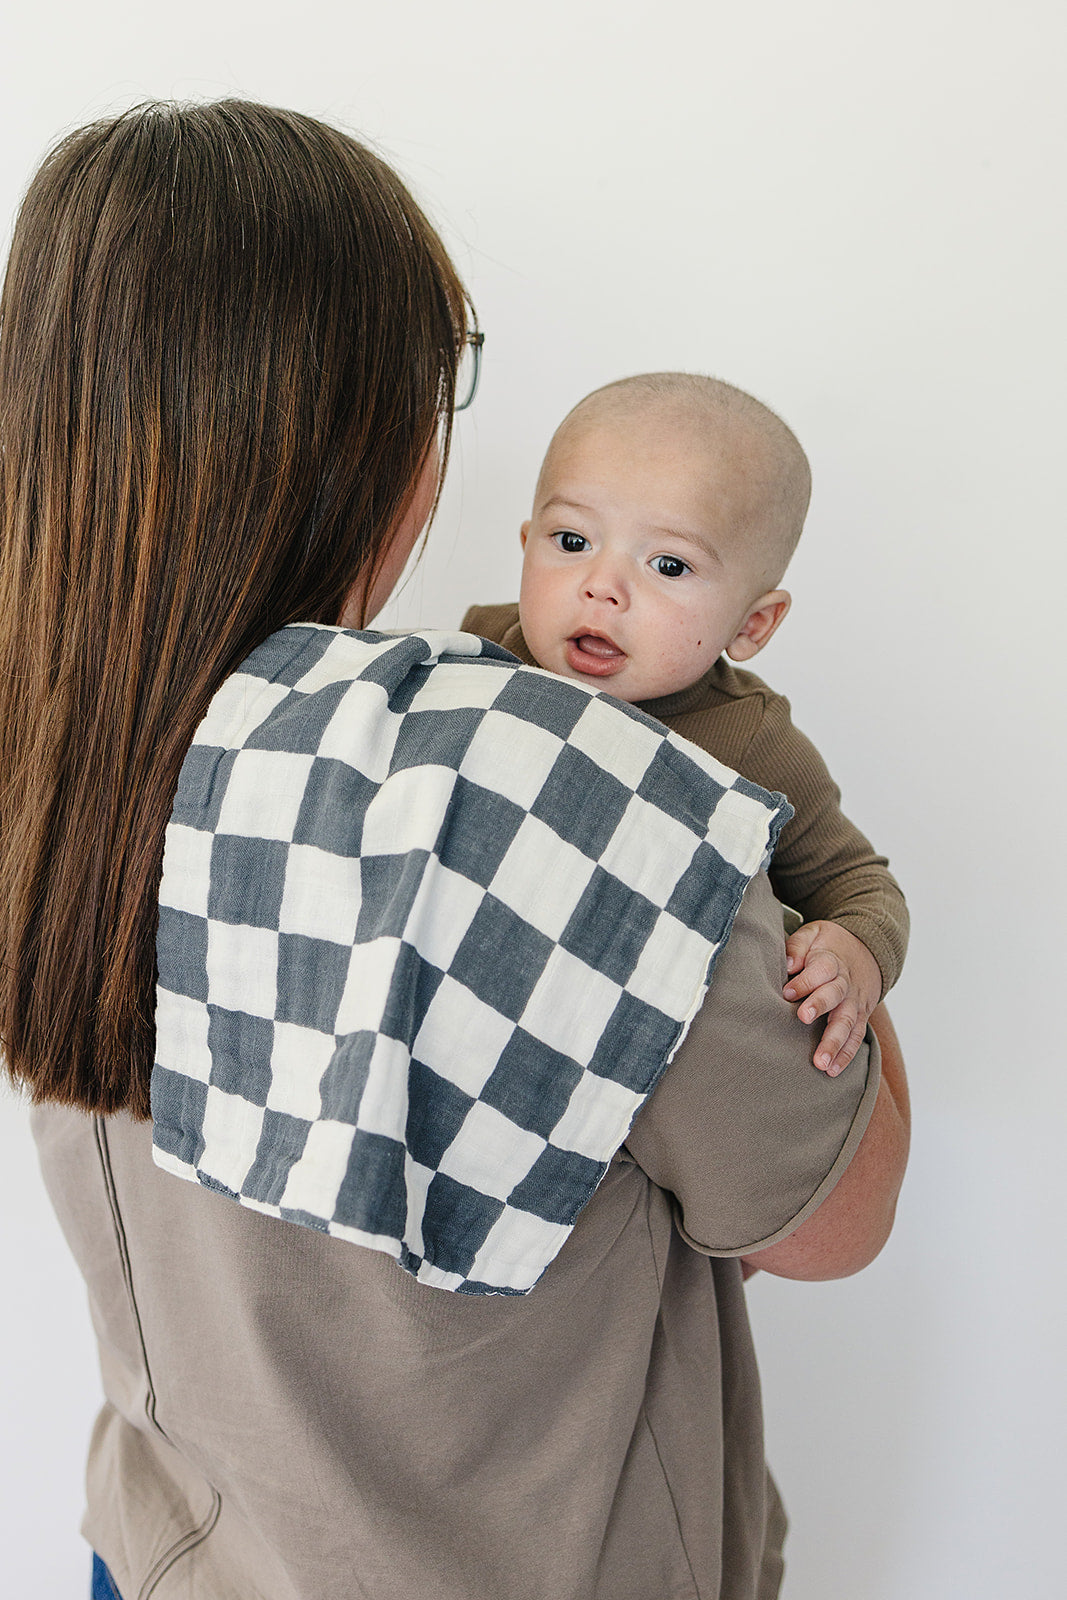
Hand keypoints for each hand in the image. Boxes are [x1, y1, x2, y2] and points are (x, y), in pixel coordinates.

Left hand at [783, 921, 881, 1076]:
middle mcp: (846, 983)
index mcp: (832, 960)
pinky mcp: (861, 1017)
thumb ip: (798, 945)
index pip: (821, 970)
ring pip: (847, 1023)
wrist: (867, 949)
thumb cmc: (829, 944)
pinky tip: (833, 1071)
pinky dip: (846, 1055)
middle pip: (835, 995)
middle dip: (820, 1006)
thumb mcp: (814, 933)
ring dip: (835, 1043)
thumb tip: (789, 963)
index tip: (787, 992)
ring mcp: (855, 1002)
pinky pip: (856, 1037)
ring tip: (821, 1063)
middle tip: (803, 1018)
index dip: (804, 981)